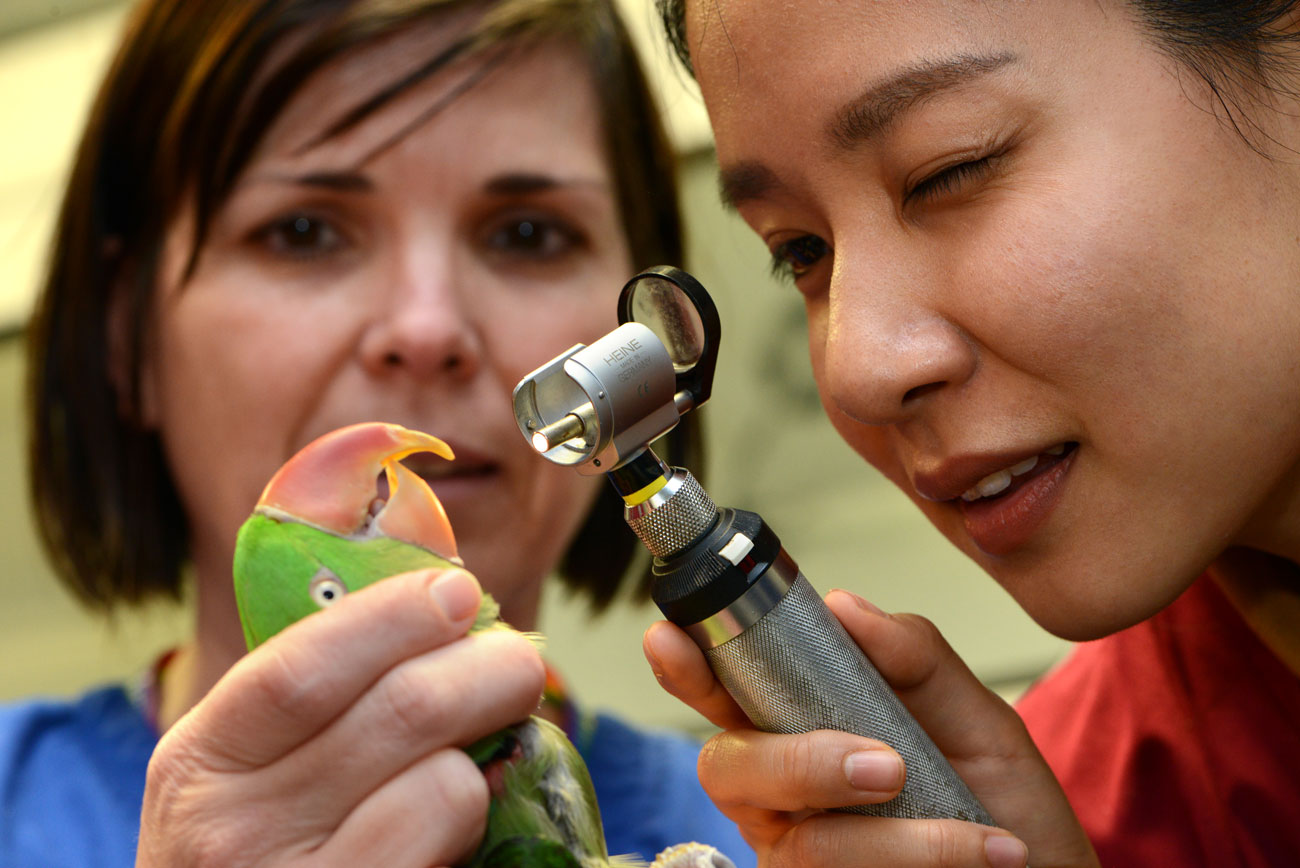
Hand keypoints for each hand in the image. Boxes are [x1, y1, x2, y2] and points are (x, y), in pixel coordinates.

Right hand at [136, 568, 543, 867]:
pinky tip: (461, 823)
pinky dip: (480, 819)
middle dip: (487, 668)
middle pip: (402, 711)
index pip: (299, 669)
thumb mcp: (260, 754)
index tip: (459, 591)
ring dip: (484, 758)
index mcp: (199, 761)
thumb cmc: (271, 837)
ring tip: (473, 759)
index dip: (393, 617)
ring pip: (446, 782)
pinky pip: (458, 840)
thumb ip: (333, 649)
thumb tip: (427, 533)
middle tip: (516, 666)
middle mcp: (230, 835)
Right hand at [643, 589, 1098, 867]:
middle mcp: (781, 798)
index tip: (670, 636)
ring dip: (892, 838)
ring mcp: (797, 857)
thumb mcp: (975, 719)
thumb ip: (915, 659)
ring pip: (800, 844)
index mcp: (796, 731)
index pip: (724, 694)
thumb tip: (843, 607)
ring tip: (977, 836)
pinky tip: (987, 855)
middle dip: (799, 763)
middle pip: (728, 769)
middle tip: (884, 766)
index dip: (686, 667)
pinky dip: (923, 860)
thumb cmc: (1001, 804)